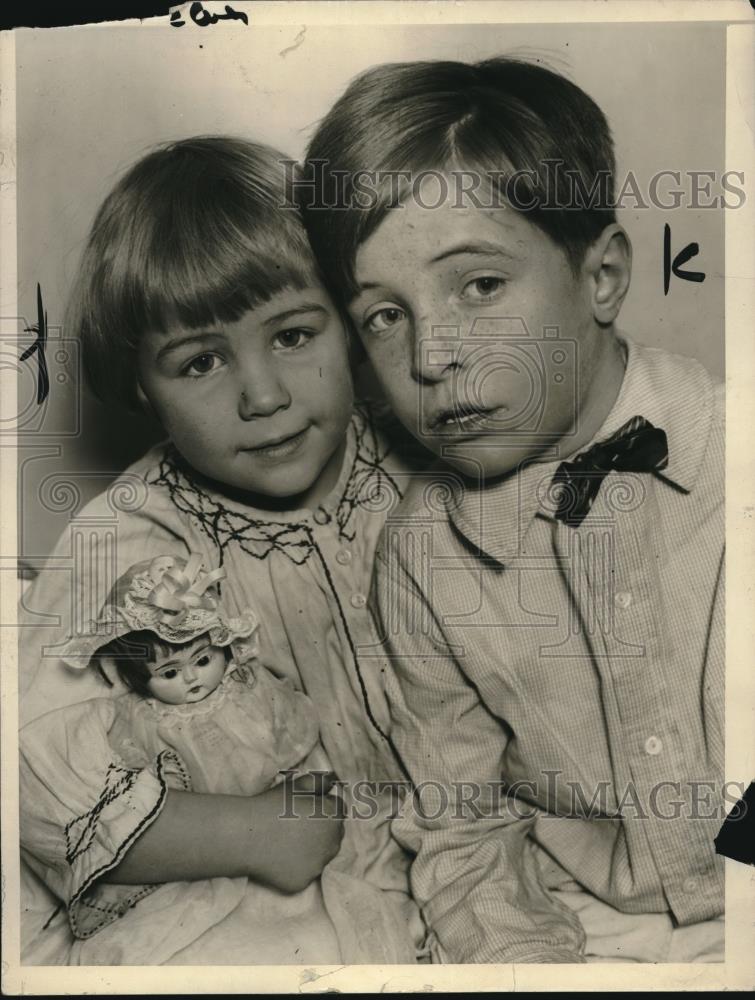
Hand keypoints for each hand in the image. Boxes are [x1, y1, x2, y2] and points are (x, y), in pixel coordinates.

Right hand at [246, 771, 344, 892]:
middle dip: (323, 829)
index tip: (307, 808)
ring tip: (289, 842)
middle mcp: (332, 843)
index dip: (323, 806)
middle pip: (334, 835)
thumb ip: (321, 781)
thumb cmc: (273, 805)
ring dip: (313, 849)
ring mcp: (318, 865)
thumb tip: (333, 782)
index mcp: (334, 816)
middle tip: (298, 825)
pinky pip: (305, 873)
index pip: (338, 809)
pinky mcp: (303, 882)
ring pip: (321, 856)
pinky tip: (282, 858)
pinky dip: (298, 867)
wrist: (247, 834)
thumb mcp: (299, 785)